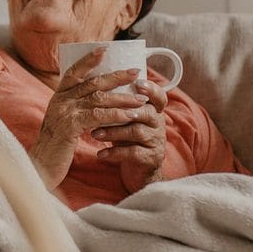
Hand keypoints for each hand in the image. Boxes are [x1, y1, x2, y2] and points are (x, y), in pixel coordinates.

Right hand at [29, 48, 152, 191]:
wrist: (41, 167)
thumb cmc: (56, 147)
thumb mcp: (63, 123)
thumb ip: (76, 109)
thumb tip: (99, 99)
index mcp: (58, 97)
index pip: (73, 72)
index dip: (89, 60)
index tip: (105, 49)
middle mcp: (59, 101)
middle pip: (92, 83)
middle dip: (117, 77)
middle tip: (136, 73)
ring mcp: (63, 112)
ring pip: (98, 99)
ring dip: (123, 98)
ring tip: (141, 100)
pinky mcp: (69, 126)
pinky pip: (97, 117)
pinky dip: (116, 115)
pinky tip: (129, 117)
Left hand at [91, 77, 167, 194]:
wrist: (138, 169)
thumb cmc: (127, 137)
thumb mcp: (126, 119)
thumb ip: (119, 104)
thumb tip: (93, 82)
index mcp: (153, 111)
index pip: (159, 96)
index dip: (151, 89)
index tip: (138, 83)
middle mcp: (158, 124)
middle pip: (146, 112)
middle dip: (121, 111)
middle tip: (99, 112)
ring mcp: (156, 141)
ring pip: (137, 131)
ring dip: (113, 132)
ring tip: (94, 134)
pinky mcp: (150, 158)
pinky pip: (133, 153)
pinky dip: (114, 152)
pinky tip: (100, 154)